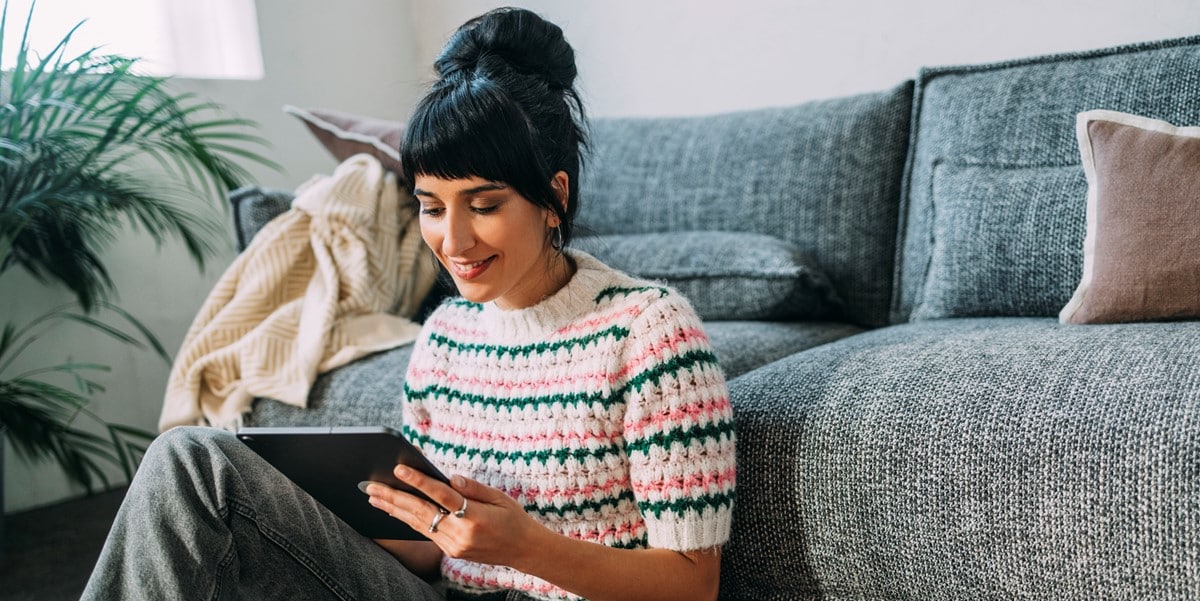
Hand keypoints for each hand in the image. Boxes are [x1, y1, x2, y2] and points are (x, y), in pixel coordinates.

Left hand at [364, 465, 545, 566]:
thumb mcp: (500, 497)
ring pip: (418, 524)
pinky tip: (393, 510)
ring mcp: (454, 545)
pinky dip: (407, 519)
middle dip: (394, 497)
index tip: (399, 469)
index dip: (419, 481)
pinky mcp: (451, 551)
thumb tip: (448, 478)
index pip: (441, 496)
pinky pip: (425, 532)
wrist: (524, 550)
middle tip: (370, 486)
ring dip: (394, 509)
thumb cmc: (513, 519)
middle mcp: (461, 534)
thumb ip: (473, 488)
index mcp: (476, 517)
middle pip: (422, 512)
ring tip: (373, 497)